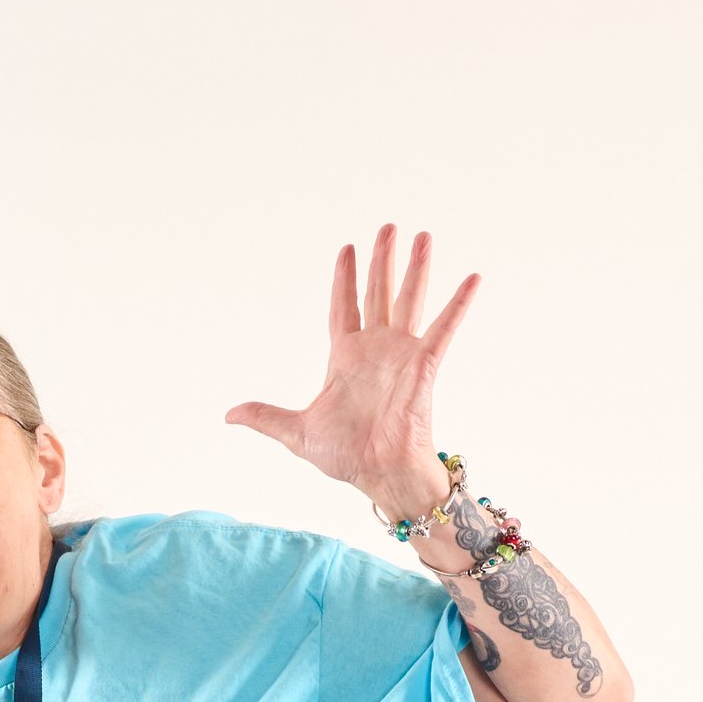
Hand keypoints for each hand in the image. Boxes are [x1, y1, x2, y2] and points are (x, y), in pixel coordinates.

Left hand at [227, 224, 480, 514]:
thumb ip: (266, 417)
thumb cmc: (346, 456)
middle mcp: (375, 349)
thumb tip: (229, 414)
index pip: (343, 306)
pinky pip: (444, 327)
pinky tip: (473, 278)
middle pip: (379, 292)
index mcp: (346, 358)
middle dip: (383, 260)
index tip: (347, 248)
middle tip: (388, 227)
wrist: (379, 473)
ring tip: (423, 235)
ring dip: (417, 267)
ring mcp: (402, 353)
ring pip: (410, 299)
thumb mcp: (297, 432)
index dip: (345, 278)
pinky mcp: (425, 364)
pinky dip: (458, 304)